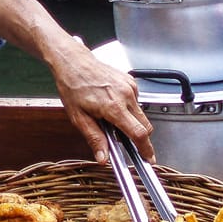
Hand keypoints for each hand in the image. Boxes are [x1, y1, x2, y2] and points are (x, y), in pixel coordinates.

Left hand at [49, 40, 154, 164]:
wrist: (73, 62)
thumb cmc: (73, 86)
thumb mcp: (79, 118)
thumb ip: (94, 139)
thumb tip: (103, 158)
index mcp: (114, 106)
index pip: (138, 133)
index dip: (146, 149)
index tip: (148, 159)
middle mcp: (126, 95)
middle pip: (145, 125)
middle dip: (139, 137)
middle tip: (124, 140)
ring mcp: (130, 87)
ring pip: (141, 114)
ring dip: (132, 121)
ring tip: (110, 117)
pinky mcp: (131, 81)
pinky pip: (136, 102)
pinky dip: (129, 109)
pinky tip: (112, 105)